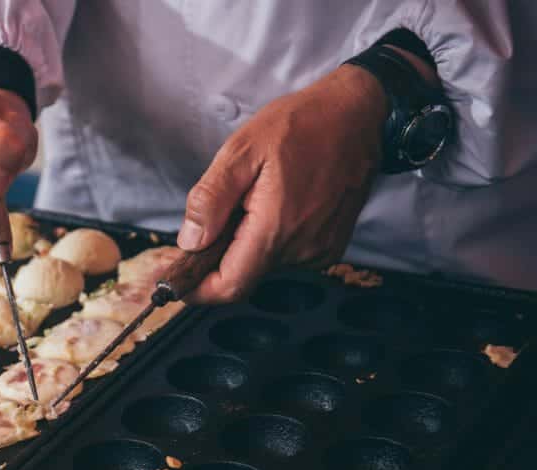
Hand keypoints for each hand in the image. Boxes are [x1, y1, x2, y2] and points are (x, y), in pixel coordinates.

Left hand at [177, 64, 387, 302]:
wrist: (356, 114)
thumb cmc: (301, 125)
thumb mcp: (241, 151)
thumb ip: (211, 200)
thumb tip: (190, 241)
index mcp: (276, 229)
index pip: (229, 286)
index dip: (199, 289)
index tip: (179, 280)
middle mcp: (302, 249)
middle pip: (244, 274)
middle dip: (222, 253)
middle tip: (221, 209)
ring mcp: (320, 250)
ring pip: (264, 264)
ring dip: (248, 241)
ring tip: (256, 197)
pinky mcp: (330, 245)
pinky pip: (287, 254)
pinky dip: (271, 237)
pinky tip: (278, 203)